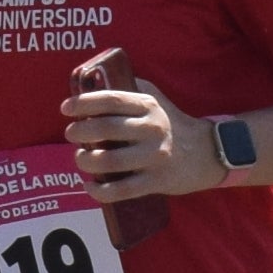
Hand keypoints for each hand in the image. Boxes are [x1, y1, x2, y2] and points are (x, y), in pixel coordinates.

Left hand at [60, 49, 205, 199]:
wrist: (206, 152)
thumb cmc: (170, 123)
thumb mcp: (155, 99)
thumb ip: (130, 89)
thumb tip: (94, 81)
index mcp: (148, 106)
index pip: (110, 100)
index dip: (84, 103)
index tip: (66, 108)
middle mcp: (152, 129)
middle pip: (105, 129)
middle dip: (79, 132)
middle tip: (71, 134)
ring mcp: (154, 156)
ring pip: (109, 161)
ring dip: (85, 161)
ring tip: (80, 158)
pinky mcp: (156, 181)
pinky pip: (121, 190)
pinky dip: (100, 191)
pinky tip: (91, 185)